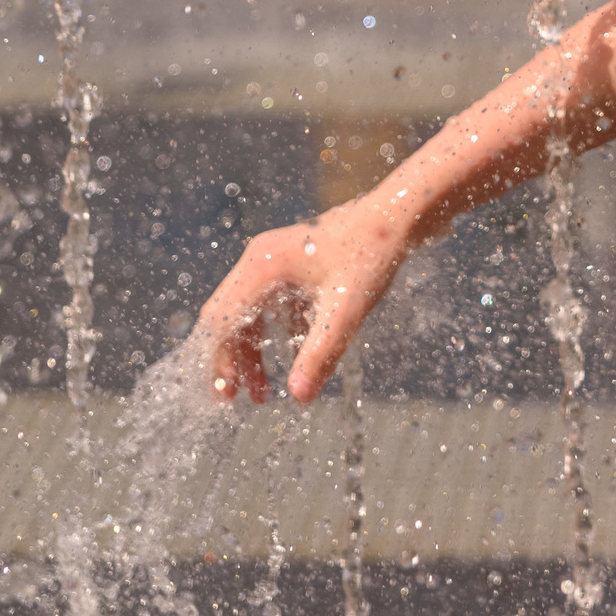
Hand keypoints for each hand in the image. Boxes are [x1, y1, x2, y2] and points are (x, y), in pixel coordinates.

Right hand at [196, 194, 412, 403]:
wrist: (395, 216)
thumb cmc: (370, 255)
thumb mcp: (346, 309)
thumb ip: (321, 352)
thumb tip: (300, 397)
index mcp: (263, 267)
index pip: (221, 319)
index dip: (219, 359)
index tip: (228, 394)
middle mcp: (259, 260)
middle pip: (227, 317)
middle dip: (231, 359)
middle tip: (238, 398)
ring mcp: (272, 260)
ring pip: (247, 313)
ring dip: (252, 351)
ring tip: (264, 392)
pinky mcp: (289, 265)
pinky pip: (269, 306)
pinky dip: (273, 334)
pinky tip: (297, 357)